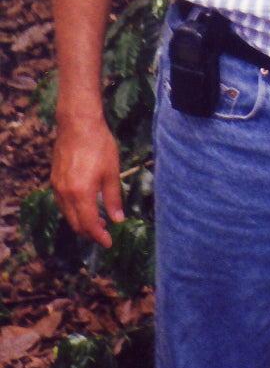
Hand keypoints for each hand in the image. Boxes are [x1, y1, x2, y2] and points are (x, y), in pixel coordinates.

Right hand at [52, 116, 124, 248]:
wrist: (78, 125)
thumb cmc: (99, 145)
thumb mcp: (112, 172)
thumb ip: (114, 198)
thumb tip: (118, 219)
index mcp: (81, 193)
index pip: (88, 224)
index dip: (99, 236)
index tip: (109, 242)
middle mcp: (65, 194)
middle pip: (75, 223)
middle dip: (90, 232)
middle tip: (104, 235)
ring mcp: (57, 187)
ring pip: (67, 214)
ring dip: (81, 222)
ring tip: (97, 223)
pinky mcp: (54, 179)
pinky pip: (62, 203)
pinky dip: (73, 210)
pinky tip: (84, 207)